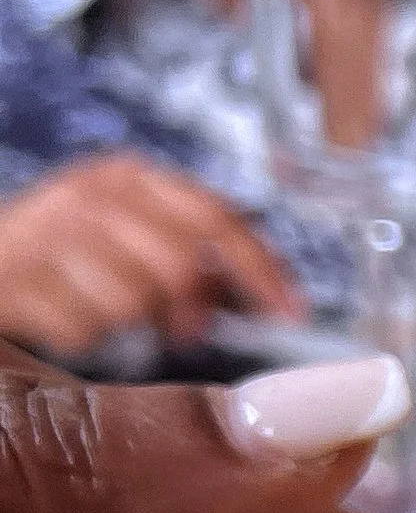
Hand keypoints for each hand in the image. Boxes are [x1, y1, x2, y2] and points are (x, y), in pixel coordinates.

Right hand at [0, 153, 301, 356]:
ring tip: (101, 309)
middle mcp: (90, 196)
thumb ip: (187, 253)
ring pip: (133, 301)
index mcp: (128, 177)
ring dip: (127, 322)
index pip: (217, 216)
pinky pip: (82, 329)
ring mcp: (48, 232)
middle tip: (185, 329)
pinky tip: (62, 315)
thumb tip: (248, 295)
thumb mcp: (126, 233)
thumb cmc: (59, 252)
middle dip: (190, 309)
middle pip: (180, 264)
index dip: (261, 268)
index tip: (290, 311)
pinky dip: (80, 335)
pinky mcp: (15, 277)